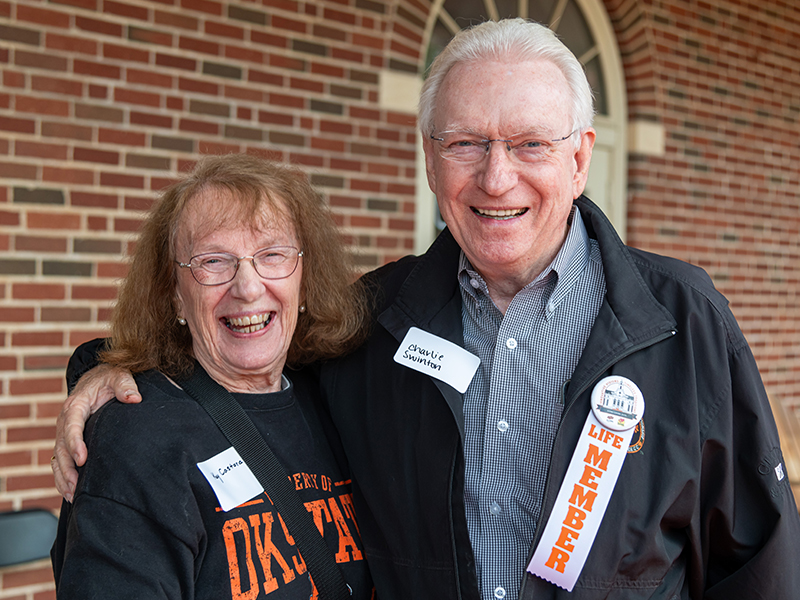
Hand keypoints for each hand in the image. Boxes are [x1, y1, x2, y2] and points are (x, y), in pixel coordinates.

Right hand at [52, 364, 140, 500]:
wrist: (98, 378)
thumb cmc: (109, 378)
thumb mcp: (119, 375)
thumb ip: (126, 385)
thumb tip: (134, 398)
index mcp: (76, 405)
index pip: (72, 426)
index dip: (75, 443)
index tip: (83, 459)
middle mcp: (66, 420)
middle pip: (61, 447)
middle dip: (67, 468)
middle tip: (77, 486)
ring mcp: (65, 432)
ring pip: (57, 457)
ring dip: (63, 477)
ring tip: (73, 495)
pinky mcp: (68, 440)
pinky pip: (60, 460)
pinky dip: (62, 477)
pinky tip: (71, 492)